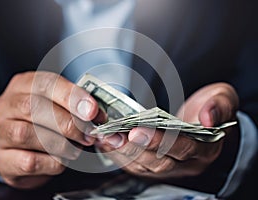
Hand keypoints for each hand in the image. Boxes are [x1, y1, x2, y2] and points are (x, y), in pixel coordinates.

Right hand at [0, 71, 100, 188]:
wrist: (21, 149)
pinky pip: (28, 161)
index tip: (92, 111)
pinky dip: (52, 162)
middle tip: (88, 135)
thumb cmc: (44, 122)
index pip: (45, 83)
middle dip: (67, 123)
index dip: (71, 96)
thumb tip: (99, 117)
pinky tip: (61, 161)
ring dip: (59, 143)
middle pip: (32, 107)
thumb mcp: (59, 106)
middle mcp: (5, 105)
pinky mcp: (1, 159)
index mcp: (23, 85)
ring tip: (76, 149)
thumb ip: (77, 108)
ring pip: (26, 133)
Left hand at [97, 83, 238, 179]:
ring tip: (106, 136)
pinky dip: (119, 155)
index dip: (160, 141)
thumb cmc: (211, 108)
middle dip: (134, 148)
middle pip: (159, 162)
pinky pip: (135, 166)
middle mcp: (186, 163)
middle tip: (114, 134)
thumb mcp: (223, 99)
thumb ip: (218, 106)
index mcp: (205, 148)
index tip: (138, 130)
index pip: (183, 149)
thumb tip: (208, 117)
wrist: (204, 120)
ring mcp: (169, 166)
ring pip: (143, 166)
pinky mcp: (154, 165)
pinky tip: (106, 142)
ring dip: (122, 153)